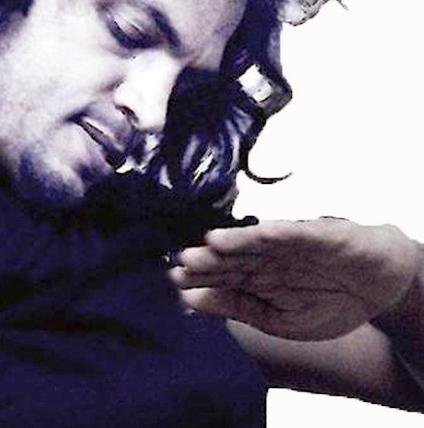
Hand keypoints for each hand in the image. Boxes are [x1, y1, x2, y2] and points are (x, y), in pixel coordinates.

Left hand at [170, 217, 420, 340]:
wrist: (378, 287)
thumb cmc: (328, 303)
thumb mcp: (280, 320)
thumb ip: (239, 308)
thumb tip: (191, 300)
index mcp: (254, 278)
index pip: (220, 278)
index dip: (199, 278)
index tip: (176, 279)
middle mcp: (265, 258)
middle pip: (232, 258)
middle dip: (209, 260)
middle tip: (183, 261)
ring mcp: (288, 245)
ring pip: (256, 242)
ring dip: (234, 243)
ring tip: (209, 244)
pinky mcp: (315, 235)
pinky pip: (294, 234)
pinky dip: (277, 234)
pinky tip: (257, 234)